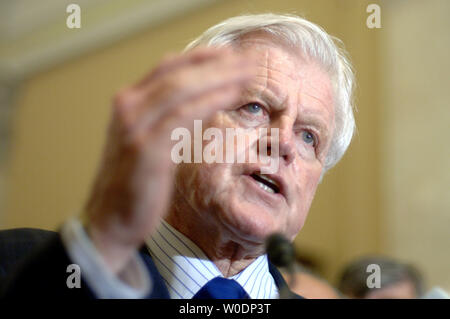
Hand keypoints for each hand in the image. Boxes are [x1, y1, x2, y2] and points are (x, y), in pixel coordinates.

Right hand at [83, 47, 253, 272]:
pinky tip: (231, 95)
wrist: (111, 220)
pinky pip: (183, 116)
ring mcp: (135, 126)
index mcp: (130, 104)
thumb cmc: (136, 184)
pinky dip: (210, 102)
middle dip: (217, 64)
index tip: (231, 54)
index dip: (201, 57)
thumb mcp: (150, 143)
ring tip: (248, 73)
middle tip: (249, 59)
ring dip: (219, 78)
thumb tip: (201, 104)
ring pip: (182, 89)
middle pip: (178, 73)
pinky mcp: (146, 148)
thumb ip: (168, 119)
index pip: (168, 68)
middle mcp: (129, 108)